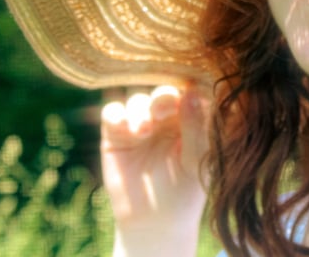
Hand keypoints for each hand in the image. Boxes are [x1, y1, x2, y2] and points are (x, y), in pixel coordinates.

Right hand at [101, 84, 210, 255]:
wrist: (155, 221)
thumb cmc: (186, 190)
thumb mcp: (196, 160)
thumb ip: (196, 127)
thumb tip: (192, 93)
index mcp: (192, 116)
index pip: (192, 91)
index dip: (191, 87)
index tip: (192, 90)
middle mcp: (167, 114)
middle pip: (164, 90)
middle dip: (163, 96)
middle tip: (163, 109)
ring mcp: (141, 121)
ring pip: (138, 98)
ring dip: (140, 110)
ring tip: (144, 131)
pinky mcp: (116, 132)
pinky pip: (112, 112)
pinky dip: (116, 114)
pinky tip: (124, 127)